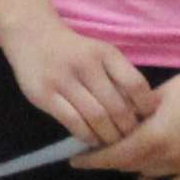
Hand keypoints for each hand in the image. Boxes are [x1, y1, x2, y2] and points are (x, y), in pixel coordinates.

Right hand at [5, 21, 156, 153]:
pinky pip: (73, 121)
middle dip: (127, 128)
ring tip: (113, 143)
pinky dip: (87, 135)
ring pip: (96, 117)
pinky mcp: (45, 94)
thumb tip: (141, 110)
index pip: (135, 84)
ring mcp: (64, 80)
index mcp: (106, 53)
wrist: (32, 36)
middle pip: (117, 106)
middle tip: (130, 139)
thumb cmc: (75, 51)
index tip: (147, 120)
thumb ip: (119, 76)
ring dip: (108, 135)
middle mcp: (86, 64)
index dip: (146, 107)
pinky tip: (92, 139)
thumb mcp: (100, 53)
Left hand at [92, 48, 179, 179]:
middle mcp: (170, 156)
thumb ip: (132, 117)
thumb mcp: (154, 96)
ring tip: (125, 151)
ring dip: (132, 165)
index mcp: (155, 135)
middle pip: (128, 166)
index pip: (114, 155)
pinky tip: (145, 177)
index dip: (92, 160)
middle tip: (99, 149)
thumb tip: (110, 129)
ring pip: (147, 174)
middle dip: (110, 158)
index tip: (75, 160)